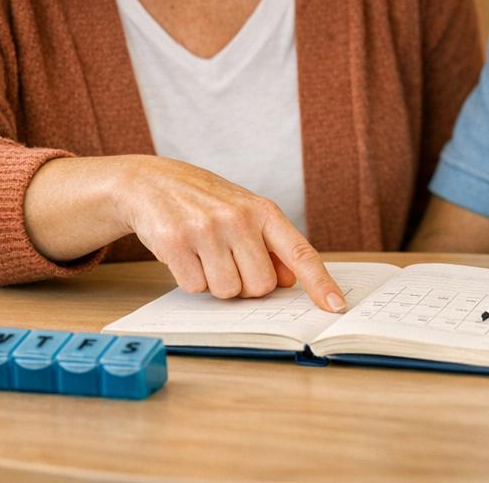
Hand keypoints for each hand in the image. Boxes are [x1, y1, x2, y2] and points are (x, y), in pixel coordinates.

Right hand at [115, 156, 345, 311]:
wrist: (151, 182)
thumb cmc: (205, 201)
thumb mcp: (244, 213)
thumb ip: (270, 245)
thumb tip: (290, 280)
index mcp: (263, 211)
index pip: (300, 253)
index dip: (320, 283)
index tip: (337, 307)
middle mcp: (238, 218)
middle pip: (260, 286)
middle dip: (245, 283)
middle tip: (228, 259)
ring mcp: (206, 229)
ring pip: (227, 292)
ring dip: (215, 282)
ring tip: (204, 253)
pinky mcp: (175, 242)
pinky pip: (195, 288)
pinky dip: (190, 279)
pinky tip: (184, 253)